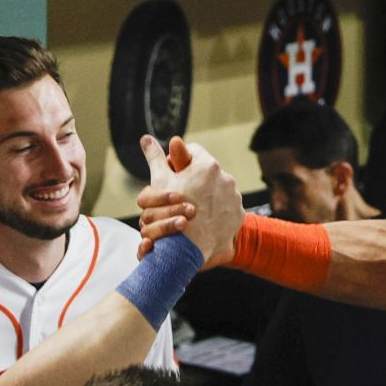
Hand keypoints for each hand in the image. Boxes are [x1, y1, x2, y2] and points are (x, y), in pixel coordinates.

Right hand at [137, 134, 242, 265]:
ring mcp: (234, 196)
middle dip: (195, 179)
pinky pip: (228, 206)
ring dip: (208, 194)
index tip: (173, 172)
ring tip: (194, 207)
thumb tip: (145, 137)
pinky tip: (206, 218)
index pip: (192, 151)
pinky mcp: (239, 213)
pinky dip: (218, 210)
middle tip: (182, 192)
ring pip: (219, 188)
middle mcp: (225, 177)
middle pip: (206, 171)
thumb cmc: (171, 210)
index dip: (179, 160)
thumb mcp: (160, 181)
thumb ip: (154, 157)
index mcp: (206, 165)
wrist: (188, 247)